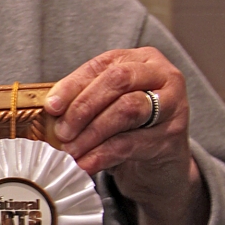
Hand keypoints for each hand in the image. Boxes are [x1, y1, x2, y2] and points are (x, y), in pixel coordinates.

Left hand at [44, 47, 208, 224]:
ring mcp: (172, 106)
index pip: (102, 65)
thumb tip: (51, 109)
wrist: (164, 162)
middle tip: (62, 131)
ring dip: (91, 132)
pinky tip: (85, 164)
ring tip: (71, 150)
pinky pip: (131, 144)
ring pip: (126, 110)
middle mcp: (162, 77)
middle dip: (83, 107)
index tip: (51, 106)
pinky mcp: (171, 138)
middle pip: (117, 81)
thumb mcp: (110, 105)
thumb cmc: (132, 127)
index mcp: (142, 59)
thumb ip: (86, 99)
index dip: (73, 85)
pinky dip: (102, 155)